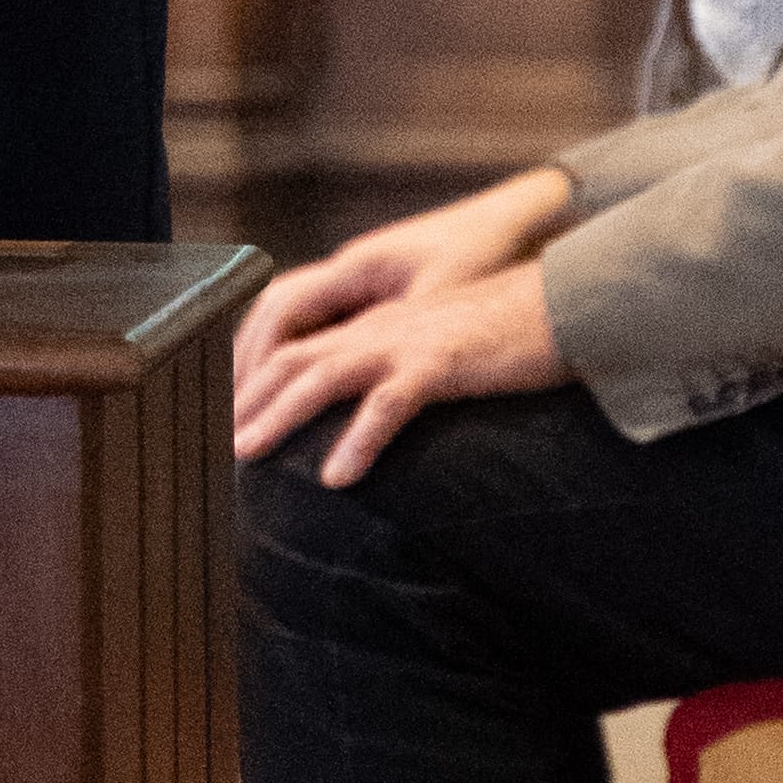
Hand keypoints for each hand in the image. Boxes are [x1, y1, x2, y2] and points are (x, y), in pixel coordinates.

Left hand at [232, 164, 575, 474]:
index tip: (227, 424)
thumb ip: (406, 377)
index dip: (254, 386)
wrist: (569, 305)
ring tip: (246, 456)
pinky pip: (389, 403)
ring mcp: (407, 343)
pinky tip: (337, 477)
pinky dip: (359, 439)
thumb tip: (379, 415)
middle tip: (213, 446)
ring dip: (278, 417)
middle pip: (292, 361)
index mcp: (378, 326)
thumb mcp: (445, 353)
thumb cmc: (513, 337)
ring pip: (322, 376)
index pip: (296, 350)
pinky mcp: (441, 363)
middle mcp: (380, 329)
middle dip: (247, 402)